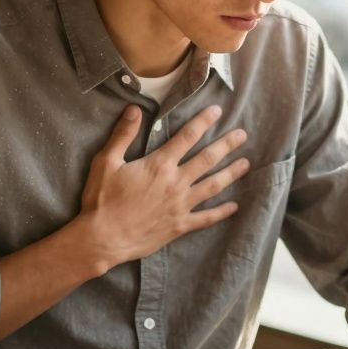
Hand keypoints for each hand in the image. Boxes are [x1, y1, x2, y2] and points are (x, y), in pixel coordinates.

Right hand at [72, 103, 249, 270]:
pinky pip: (206, 218)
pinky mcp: (180, 226)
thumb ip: (123, 135)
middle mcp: (175, 183)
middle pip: (207, 159)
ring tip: (246, 163)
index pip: (187, 137)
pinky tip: (235, 206)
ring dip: (231, 173)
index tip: (217, 111)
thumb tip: (134, 109)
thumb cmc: (101, 200)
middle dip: (227, 145)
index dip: (203, 122)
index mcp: (159, 165)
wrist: (102, 239)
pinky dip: (222, 212)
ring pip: (213, 186)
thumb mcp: (106, 162)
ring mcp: (181, 206)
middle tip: (243, 134)